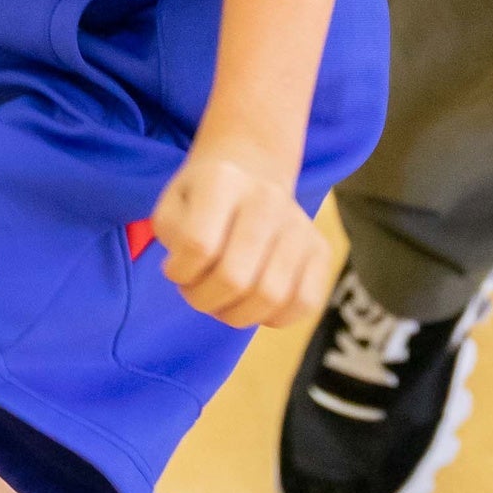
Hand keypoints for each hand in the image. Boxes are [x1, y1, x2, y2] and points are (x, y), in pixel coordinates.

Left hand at [145, 149, 338, 329]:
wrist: (249, 175)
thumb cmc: (201, 202)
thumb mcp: (171, 207)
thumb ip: (172, 237)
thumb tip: (190, 270)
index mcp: (222, 181)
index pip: (198, 246)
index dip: (179, 273)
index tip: (175, 269)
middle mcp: (267, 197)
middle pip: (234, 278)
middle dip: (205, 300)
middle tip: (198, 292)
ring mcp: (299, 223)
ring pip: (270, 297)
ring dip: (236, 313)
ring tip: (224, 298)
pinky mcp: (321, 249)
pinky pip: (304, 302)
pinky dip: (274, 317)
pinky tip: (255, 303)